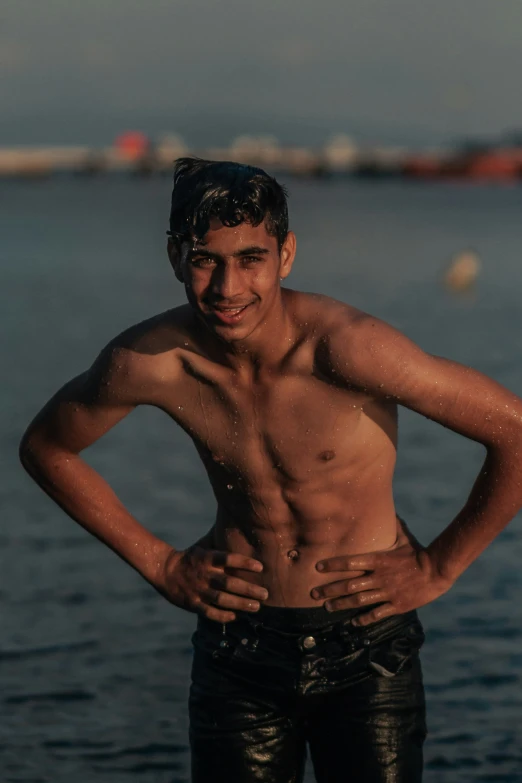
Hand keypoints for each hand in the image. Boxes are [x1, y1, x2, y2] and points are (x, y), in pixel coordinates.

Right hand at [157, 545, 267, 622]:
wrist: (165, 570)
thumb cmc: (191, 557)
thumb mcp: (204, 546)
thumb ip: (219, 541)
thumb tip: (236, 523)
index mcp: (207, 558)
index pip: (228, 559)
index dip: (244, 563)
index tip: (261, 568)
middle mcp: (204, 574)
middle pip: (229, 583)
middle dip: (248, 589)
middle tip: (266, 594)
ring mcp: (198, 590)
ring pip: (222, 599)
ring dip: (240, 604)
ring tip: (256, 606)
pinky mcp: (192, 603)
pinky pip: (209, 612)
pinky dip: (223, 615)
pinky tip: (235, 616)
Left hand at [311, 526, 450, 625]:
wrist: (437, 570)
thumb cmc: (419, 552)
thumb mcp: (403, 537)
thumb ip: (393, 527)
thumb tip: (389, 511)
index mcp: (378, 559)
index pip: (350, 561)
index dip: (332, 565)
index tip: (317, 568)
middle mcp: (379, 577)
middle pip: (349, 584)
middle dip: (329, 590)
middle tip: (314, 594)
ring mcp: (387, 592)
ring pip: (358, 600)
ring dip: (341, 604)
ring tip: (327, 607)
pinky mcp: (397, 605)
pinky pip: (376, 614)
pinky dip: (363, 619)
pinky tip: (353, 623)